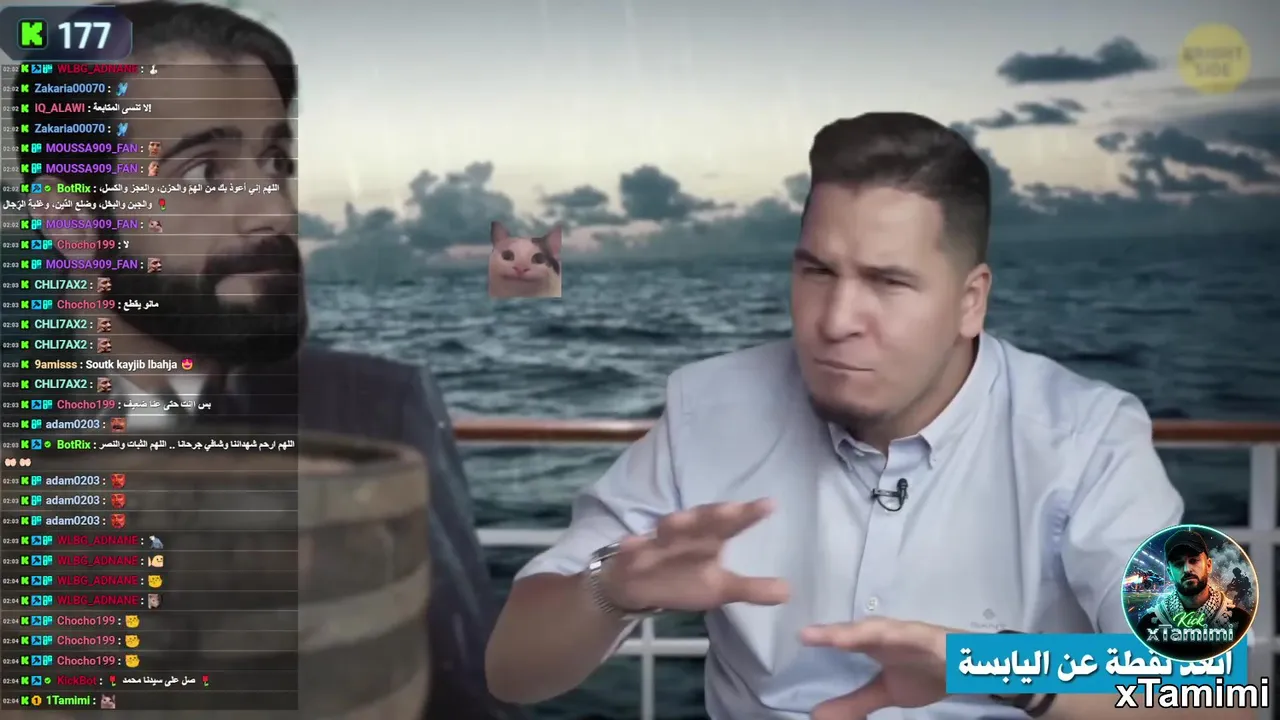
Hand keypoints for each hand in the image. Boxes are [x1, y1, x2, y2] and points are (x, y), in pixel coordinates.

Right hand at [600, 499, 788, 611]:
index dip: (749, 515)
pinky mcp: (631, 557)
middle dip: (714, 514)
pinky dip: (630, 546)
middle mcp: (686, 533)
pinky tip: (630, 544)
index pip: (731, 523)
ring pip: (666, 529)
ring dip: (673, 524)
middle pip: (700, 519)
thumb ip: (751, 589)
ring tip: (678, 521)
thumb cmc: (684, 577)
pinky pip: (629, 550)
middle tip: (733, 509)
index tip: (770, 505)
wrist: (637, 583)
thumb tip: (789, 592)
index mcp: (708, 537)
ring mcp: (657, 543)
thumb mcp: (720, 588)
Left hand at [801, 618, 952, 719]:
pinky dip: (906, 636)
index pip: (844, 639)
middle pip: (859, 631)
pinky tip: (891, 635)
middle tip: (808, 635)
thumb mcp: (886, 692)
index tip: (799, 638)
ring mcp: (911, 634)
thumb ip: (854, 702)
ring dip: (861, 632)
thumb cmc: (925, 673)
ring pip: (884, 630)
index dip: (822, 638)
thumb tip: (817, 715)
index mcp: (874, 644)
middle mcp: (889, 634)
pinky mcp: (934, 638)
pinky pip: (918, 636)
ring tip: (837, 637)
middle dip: (836, 632)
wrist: (970, 667)